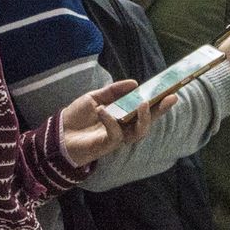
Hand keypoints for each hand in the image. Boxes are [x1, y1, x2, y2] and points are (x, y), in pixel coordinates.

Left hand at [59, 79, 175, 167]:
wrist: (58, 134)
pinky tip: (103, 111)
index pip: (144, 110)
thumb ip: (113, 91)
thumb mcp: (95, 98)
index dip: (158, 103)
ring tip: (143, 103)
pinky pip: (115, 134)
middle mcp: (122, 129)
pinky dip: (111, 121)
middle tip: (170, 98)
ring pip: (138, 132)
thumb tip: (135, 83)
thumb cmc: (76, 117)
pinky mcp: (106, 145)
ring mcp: (116, 138)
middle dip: (160, 111)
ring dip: (143, 118)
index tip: (171, 92)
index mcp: (121, 117)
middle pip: (147, 122)